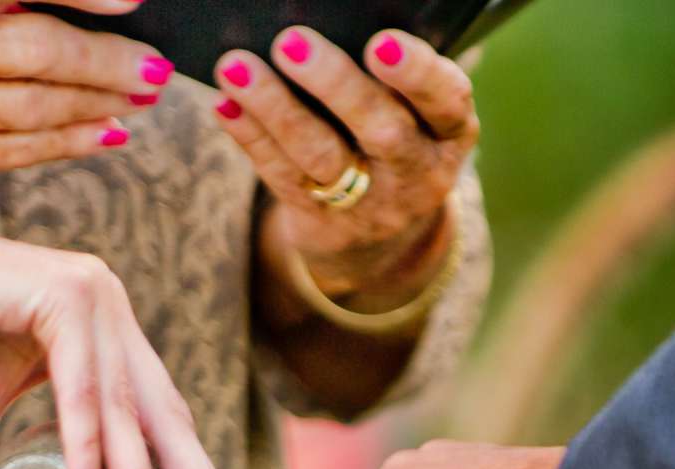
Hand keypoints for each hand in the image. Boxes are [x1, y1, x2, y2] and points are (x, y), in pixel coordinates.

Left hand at [215, 28, 476, 306]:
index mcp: (450, 131)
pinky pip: (281, 176)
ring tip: (237, 68)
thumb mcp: (420, 116)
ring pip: (321, 156)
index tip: (380, 45)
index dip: (416, 74)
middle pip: (381, 131)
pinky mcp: (322, 219)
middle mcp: (416, 171)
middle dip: (335, 84)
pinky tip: (225, 104)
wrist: (381, 239)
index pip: (447, 101)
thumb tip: (334, 22)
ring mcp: (369, 202)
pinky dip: (251, 137)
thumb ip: (396, 80)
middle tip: (291, 42)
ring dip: (276, 108)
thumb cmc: (399, 141)